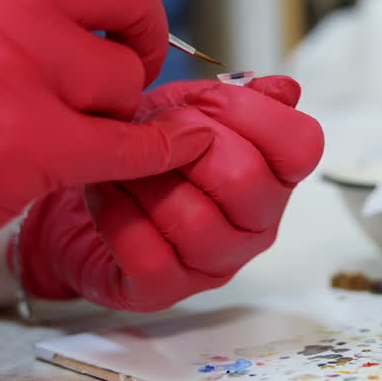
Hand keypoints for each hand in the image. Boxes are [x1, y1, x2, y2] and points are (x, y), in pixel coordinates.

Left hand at [16, 75, 323, 311]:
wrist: (80, 201)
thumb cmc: (145, 153)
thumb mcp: (187, 109)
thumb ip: (234, 97)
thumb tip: (284, 89)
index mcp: (274, 177)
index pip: (301, 146)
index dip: (251, 112)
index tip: (204, 101)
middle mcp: (256, 226)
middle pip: (245, 178)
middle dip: (186, 139)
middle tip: (152, 127)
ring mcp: (214, 264)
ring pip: (193, 219)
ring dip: (145, 177)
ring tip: (121, 160)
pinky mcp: (164, 291)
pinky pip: (147, 253)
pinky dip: (116, 213)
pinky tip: (106, 191)